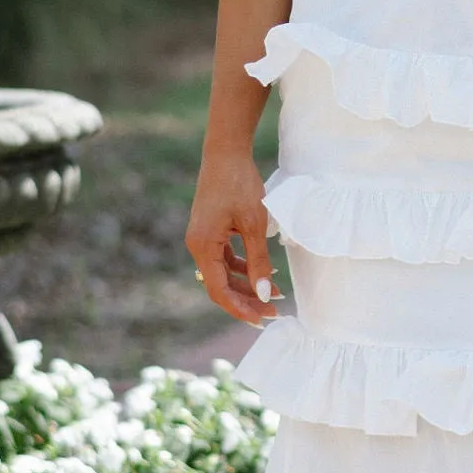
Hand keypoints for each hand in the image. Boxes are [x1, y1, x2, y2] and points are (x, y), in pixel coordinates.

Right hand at [185, 150, 281, 323]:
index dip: (239, 308)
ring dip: (248, 284)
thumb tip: (262, 294)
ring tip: (275, 293)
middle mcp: (198, 245)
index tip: (261, 319)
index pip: (218, 290)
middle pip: (221, 284)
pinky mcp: (211, 230)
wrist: (226, 152)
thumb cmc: (239, 184)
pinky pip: (225, 258)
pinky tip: (264, 271)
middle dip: (247, 300)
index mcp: (203, 246)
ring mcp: (203, 238)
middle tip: (273, 311)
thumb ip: (258, 261)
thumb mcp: (254, 225)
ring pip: (224, 272)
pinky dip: (243, 267)